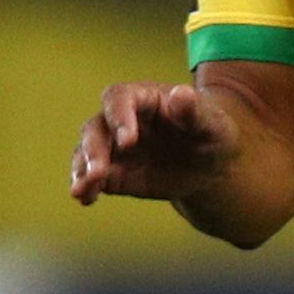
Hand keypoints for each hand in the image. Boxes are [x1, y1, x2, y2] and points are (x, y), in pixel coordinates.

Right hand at [72, 80, 238, 207]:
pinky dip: (86, 187)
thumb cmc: (211, 133)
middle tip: (99, 171)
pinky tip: (85, 199)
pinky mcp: (112, 172)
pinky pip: (92, 177)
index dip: (119, 117)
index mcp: (143, 97)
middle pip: (95, 127)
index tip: (127, 142)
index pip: (120, 98)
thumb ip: (194, 111)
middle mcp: (120, 119)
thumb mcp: (211, 123)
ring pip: (87, 152)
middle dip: (94, 149)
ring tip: (82, 190)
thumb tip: (181, 94)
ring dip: (82, 170)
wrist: (208, 165)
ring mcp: (113, 146)